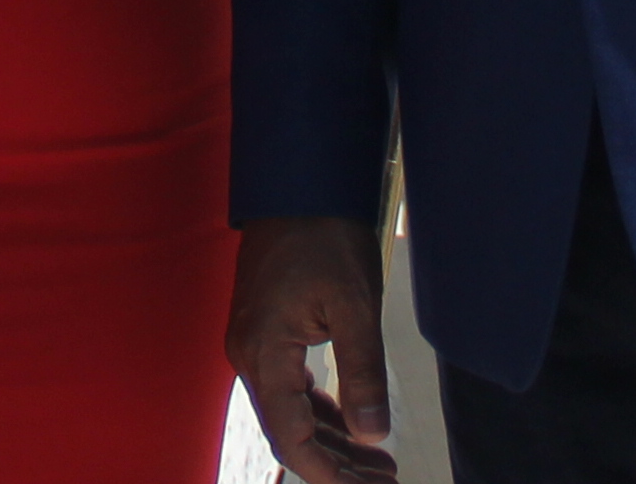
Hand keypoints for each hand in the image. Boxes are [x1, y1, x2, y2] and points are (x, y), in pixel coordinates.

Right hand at [230, 215, 399, 483]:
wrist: (298, 183)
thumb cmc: (325, 234)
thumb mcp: (355, 304)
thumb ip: (363, 373)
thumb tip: (372, 436)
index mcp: (265, 352)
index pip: (290, 435)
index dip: (327, 473)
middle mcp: (250, 355)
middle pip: (290, 430)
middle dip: (337, 465)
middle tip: (384, 482)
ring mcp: (256, 344)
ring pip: (292, 413)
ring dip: (333, 443)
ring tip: (380, 467)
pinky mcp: (268, 334)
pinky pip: (292, 389)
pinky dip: (323, 414)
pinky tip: (355, 430)